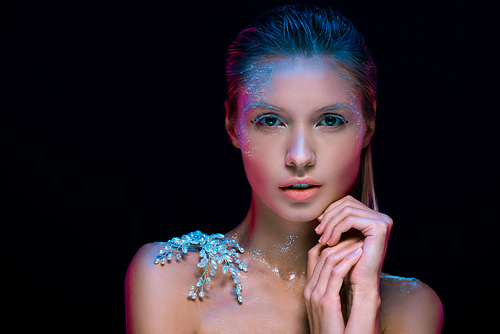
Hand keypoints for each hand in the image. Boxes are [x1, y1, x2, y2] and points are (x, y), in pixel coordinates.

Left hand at [304, 195, 392, 332]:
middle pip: (347, 203)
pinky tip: (330, 242)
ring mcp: (383, 221)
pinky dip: (336, 229)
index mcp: (374, 217)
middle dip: (329, 216)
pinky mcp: (379, 226)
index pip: (347, 202)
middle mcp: (382, 217)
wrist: (360, 284)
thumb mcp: (342, 239)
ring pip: (346, 210)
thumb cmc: (349, 263)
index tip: (319, 224)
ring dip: (330, 224)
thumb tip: (321, 212)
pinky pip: (350, 220)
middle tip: (318, 232)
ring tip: (322, 239)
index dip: (331, 211)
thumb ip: (336, 223)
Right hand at [304, 239, 363, 332]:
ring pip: (327, 259)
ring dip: (346, 247)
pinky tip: (359, 254)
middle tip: (356, 233)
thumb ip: (336, 289)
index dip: (330, 243)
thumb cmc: (336, 331)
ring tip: (360, 240)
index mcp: (310, 289)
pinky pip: (336, 273)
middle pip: (320, 254)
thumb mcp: (333, 306)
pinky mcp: (325, 301)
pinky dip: (348, 260)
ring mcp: (315, 294)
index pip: (314, 255)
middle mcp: (309, 289)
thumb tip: (348, 273)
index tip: (347, 236)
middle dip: (340, 240)